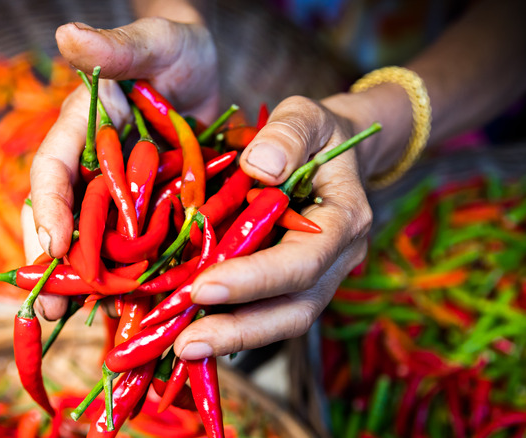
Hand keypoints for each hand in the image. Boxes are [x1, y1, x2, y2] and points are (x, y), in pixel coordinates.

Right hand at [23, 17, 218, 319]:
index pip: (53, 170)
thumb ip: (117, 46)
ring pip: (95, 240)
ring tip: (82, 321)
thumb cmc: (174, 50)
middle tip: (51, 308)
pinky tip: (131, 307)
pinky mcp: (148, 209)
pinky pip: (134, 245)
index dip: (48, 208)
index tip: (52, 246)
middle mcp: (92, 166)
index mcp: (81, 130)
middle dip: (55, 264)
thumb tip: (69, 33)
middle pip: (64, 218)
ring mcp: (120, 192)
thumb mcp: (153, 42)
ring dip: (87, 281)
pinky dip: (130, 274)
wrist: (204, 73)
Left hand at [173, 94, 376, 359]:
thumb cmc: (317, 133)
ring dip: (230, 338)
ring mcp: (317, 277)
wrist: (332, 151)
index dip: (255, 279)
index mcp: (345, 219)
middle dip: (240, 330)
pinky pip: (264, 312)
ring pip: (279, 320)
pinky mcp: (292, 284)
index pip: (303, 261)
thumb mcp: (307, 116)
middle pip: (294, 309)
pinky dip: (228, 324)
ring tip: (180, 348)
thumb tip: (260, 169)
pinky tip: (187, 329)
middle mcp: (337, 260)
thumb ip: (288, 135)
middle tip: (185, 344)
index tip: (203, 287)